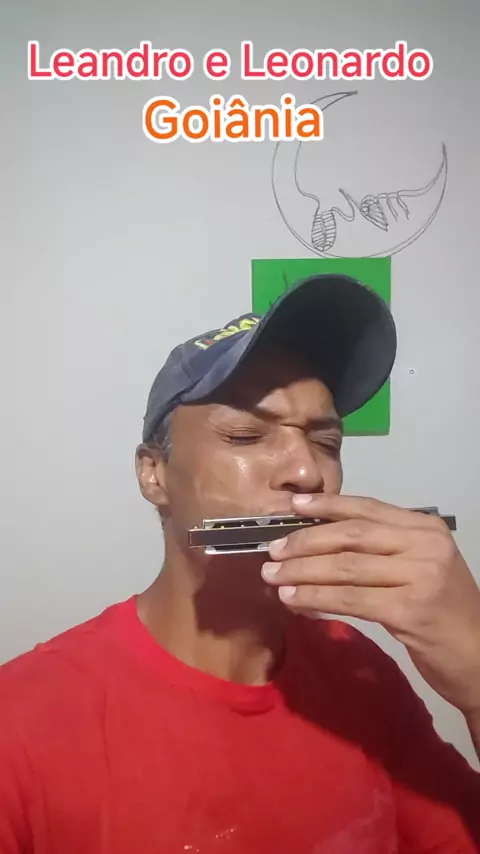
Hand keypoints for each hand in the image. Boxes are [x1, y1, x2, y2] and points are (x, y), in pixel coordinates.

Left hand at [261, 493, 479, 715]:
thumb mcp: (418, 568)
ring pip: (346, 567)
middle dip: (306, 542)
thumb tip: (318, 541)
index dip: (327, 506)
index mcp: (426, 528)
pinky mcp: (410, 610)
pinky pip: (350, 599)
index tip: (293, 507)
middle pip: (352, 535)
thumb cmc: (443, 611)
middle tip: (272, 551)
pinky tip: (294, 600)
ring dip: (303, 572)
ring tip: (273, 577)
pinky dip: (316, 597)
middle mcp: (426, 545)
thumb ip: (382, 550)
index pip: (368, 508)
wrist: (479, 656)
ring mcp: (420, 576)